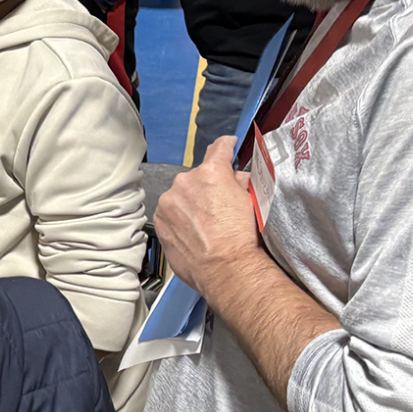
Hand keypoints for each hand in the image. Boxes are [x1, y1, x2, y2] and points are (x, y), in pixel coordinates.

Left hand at [154, 137, 264, 298]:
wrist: (225, 267)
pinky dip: (178, 218)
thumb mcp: (253, 201)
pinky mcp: (159, 220)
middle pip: (197, 177)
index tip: (228, 145)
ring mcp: (169, 201)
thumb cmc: (243, 235)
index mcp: (212, 172)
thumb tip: (237, 176)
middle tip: (217, 206)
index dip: (226, 145)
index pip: (219, 148)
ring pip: (180, 195)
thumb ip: (242, 181)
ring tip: (203, 224)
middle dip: (206, 187)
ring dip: (189, 203)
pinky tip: (191, 232)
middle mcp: (186, 181)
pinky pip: (169, 213)